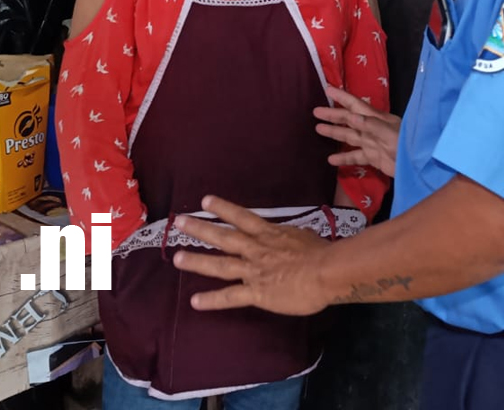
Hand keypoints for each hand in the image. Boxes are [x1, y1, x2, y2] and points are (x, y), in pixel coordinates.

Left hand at [171, 196, 330, 315]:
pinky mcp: (256, 293)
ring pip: (220, 264)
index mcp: (269, 234)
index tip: (205, 200)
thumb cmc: (322, 253)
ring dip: (197, 261)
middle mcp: (256, 249)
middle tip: (179, 222)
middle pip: (223, 237)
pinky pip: (230, 297)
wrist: (327, 271)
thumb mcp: (304, 236)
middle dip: (200, 229)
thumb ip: (292, 236)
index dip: (223, 208)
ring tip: (177, 258)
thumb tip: (293, 235)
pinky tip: (195, 302)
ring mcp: (253, 271)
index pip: (242, 217)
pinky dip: (212, 299)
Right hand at [314, 85, 400, 176]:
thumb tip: (351, 117)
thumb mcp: (389, 133)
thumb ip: (371, 125)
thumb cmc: (405, 144)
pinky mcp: (373, 158)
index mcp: (376, 118)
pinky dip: (343, 158)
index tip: (328, 89)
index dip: (342, 97)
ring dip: (334, 133)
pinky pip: (355, 157)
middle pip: (349, 120)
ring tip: (318, 130)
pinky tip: (331, 160)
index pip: (355, 105)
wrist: (417, 165)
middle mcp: (371, 128)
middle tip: (315, 112)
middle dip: (333, 115)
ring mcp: (372, 143)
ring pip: (349, 136)